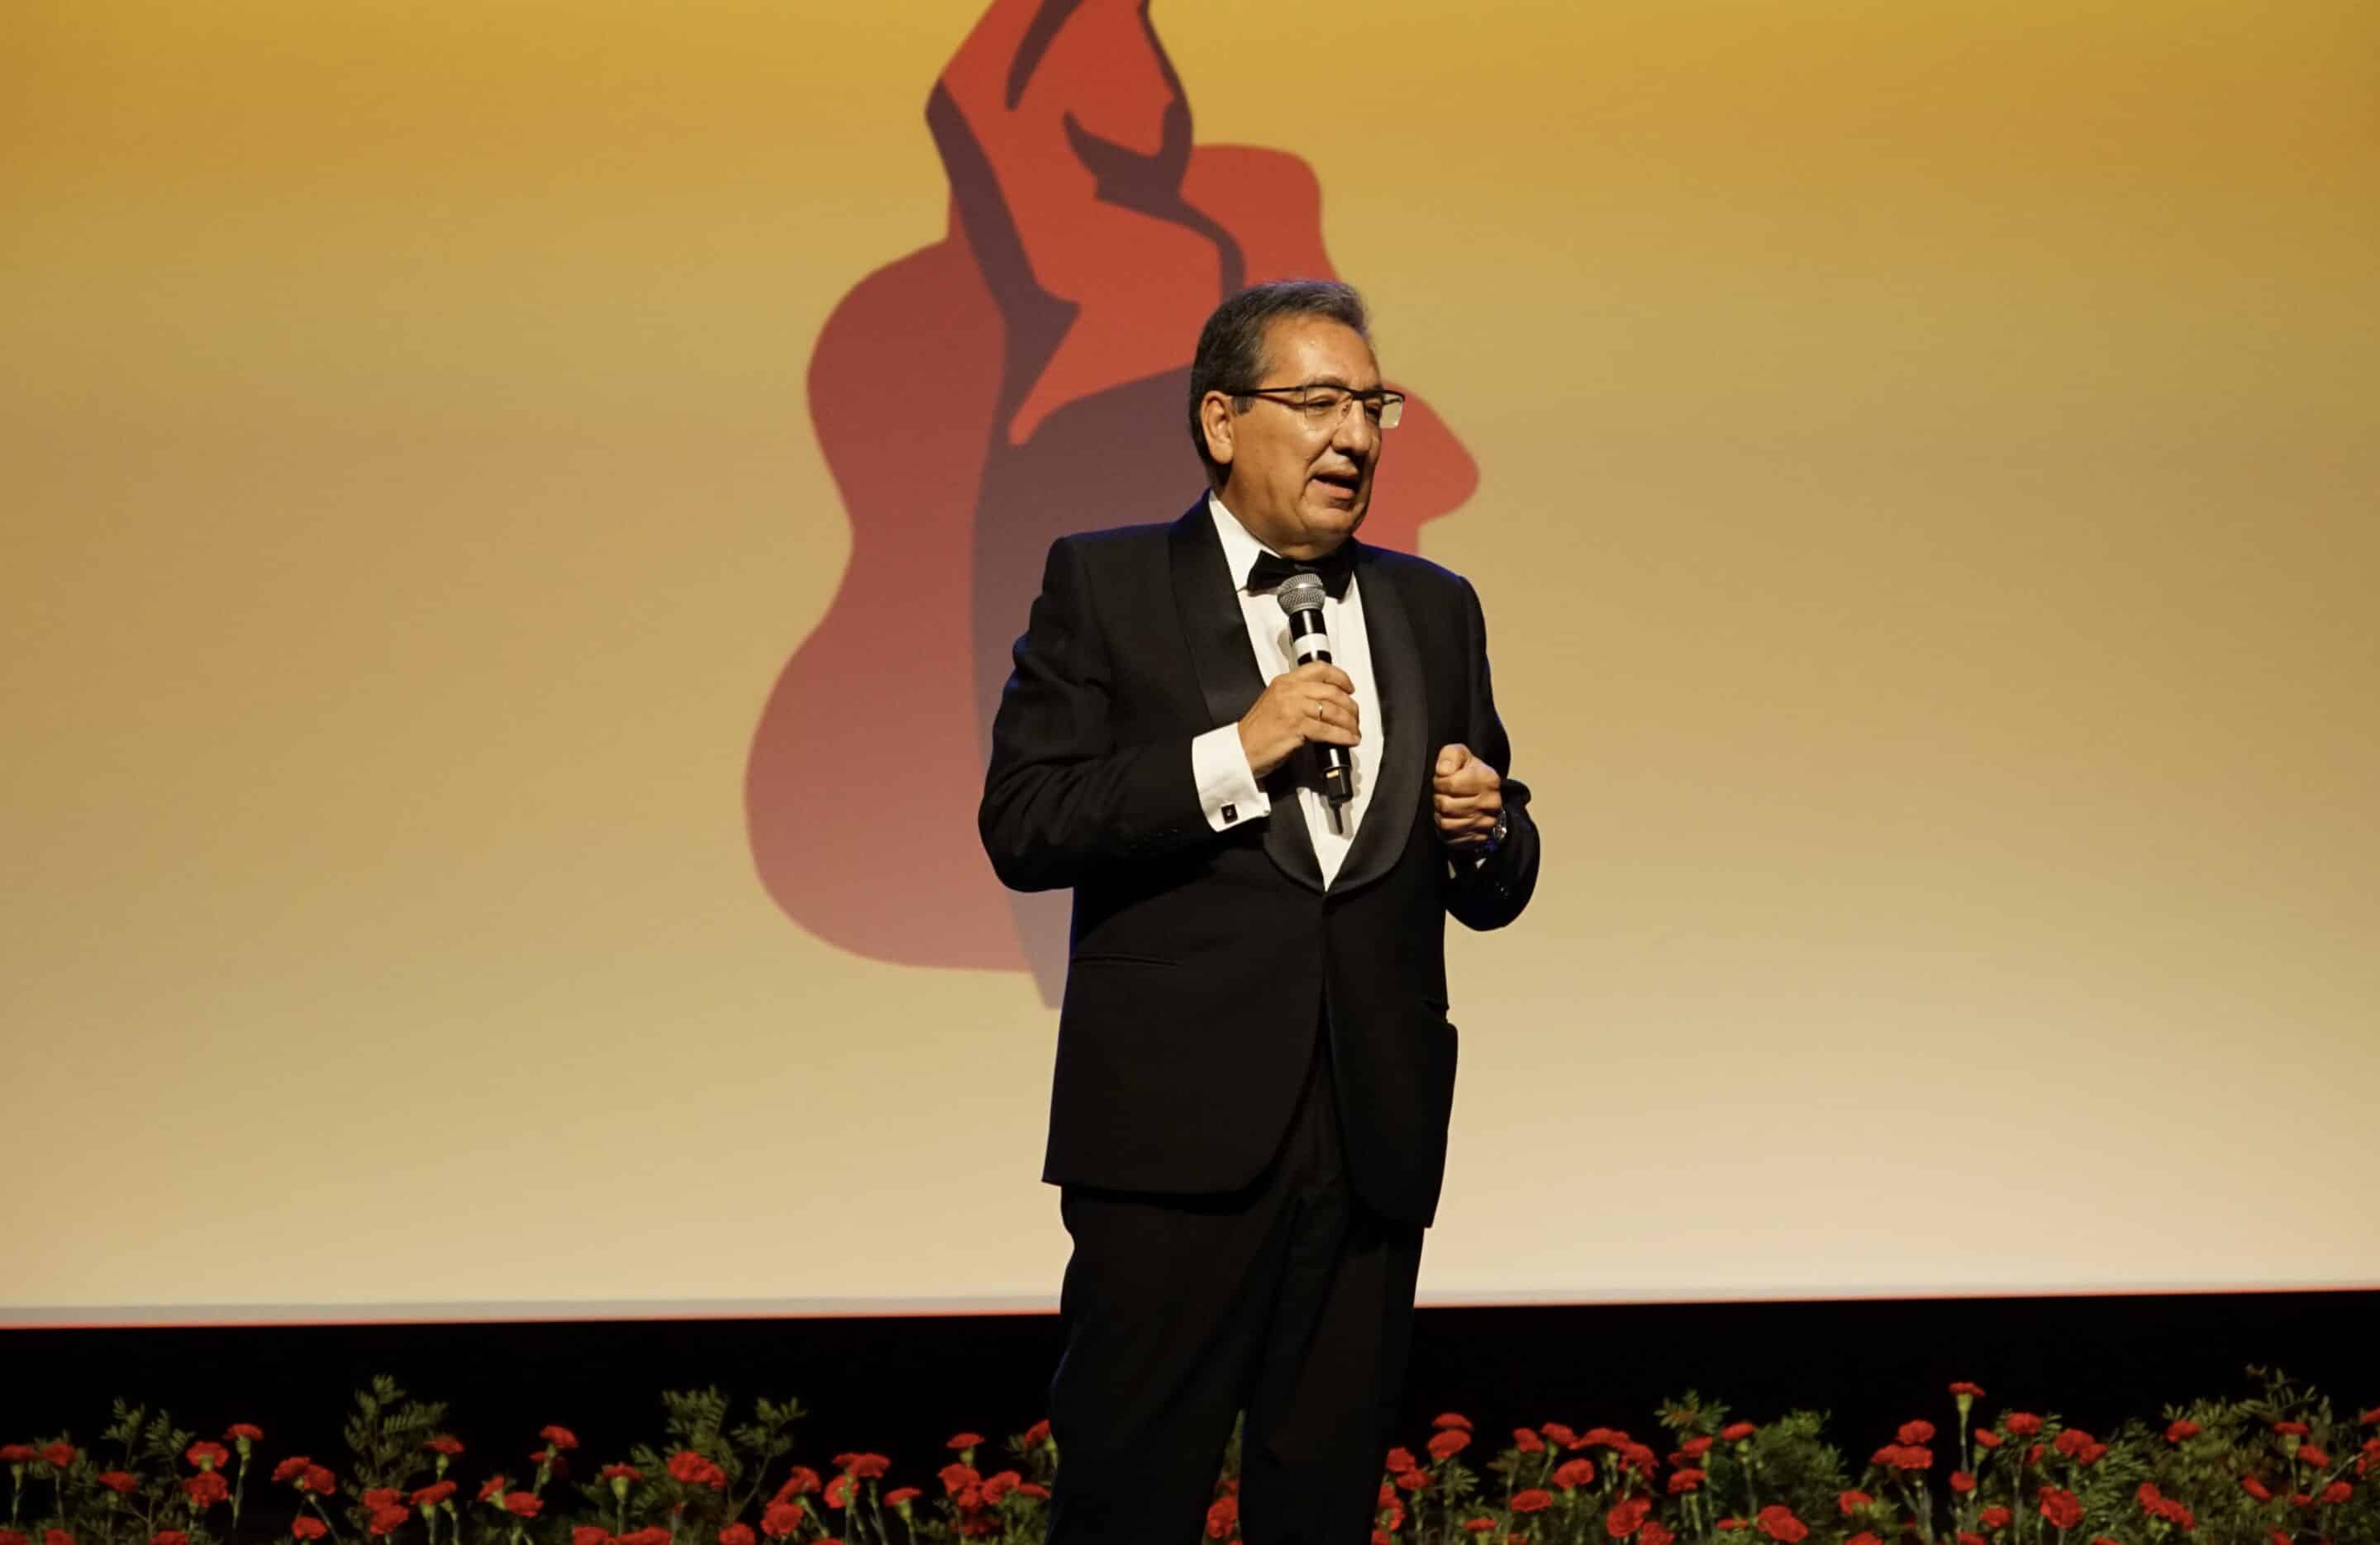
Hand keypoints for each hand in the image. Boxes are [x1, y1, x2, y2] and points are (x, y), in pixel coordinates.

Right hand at [1237, 661, 1359, 779]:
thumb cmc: (1257, 731)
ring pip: (1333, 710)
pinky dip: (1343, 736)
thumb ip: (1297, 697)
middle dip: (1350, 706)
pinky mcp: (1296, 726)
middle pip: (1331, 691)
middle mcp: (1290, 690)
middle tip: (1355, 716)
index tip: (1349, 687)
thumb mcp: (1275, 703)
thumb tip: (1325, 703)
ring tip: (1354, 731)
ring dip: (1349, 722)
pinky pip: (1328, 729)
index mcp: (1284, 681)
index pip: (1319, 669)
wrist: (1241, 749)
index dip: (1340, 677)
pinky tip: (1349, 740)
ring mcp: (1293, 707)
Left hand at [1433, 743, 1501, 844]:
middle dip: (1439, 798)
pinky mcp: (1478, 838)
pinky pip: (1450, 836)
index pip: (1451, 784)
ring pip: (1446, 823)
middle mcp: (1491, 803)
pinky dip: (1444, 827)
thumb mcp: (1461, 755)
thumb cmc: (1469, 774)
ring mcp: (1486, 823)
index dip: (1439, 782)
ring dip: (1440, 814)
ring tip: (1446, 804)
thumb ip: (1450, 755)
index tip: (1442, 780)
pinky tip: (1450, 817)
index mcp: (1489, 779)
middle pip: (1447, 805)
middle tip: (1443, 793)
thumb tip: (1443, 771)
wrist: (1485, 796)